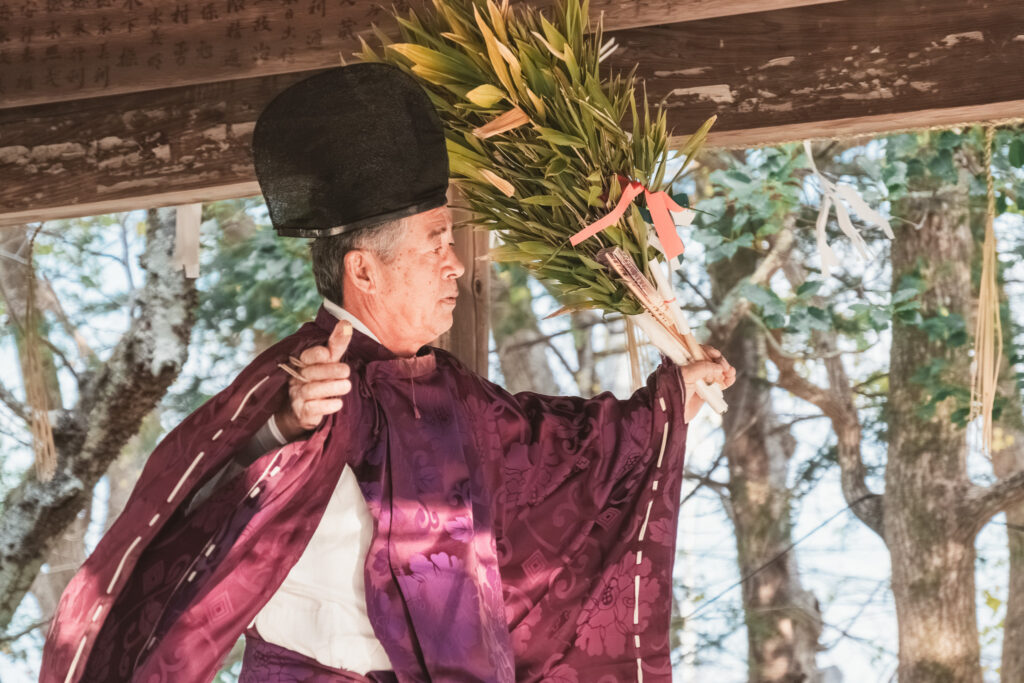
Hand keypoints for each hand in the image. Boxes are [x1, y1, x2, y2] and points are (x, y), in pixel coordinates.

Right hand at [275, 320, 353, 437]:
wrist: (301, 409)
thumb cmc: (319, 378)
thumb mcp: (328, 360)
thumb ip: (336, 343)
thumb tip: (346, 323)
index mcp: (303, 362)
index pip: (306, 356)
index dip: (316, 354)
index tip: (327, 353)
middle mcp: (298, 377)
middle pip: (311, 373)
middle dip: (329, 371)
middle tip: (346, 371)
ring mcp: (298, 395)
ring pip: (311, 391)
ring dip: (331, 388)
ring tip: (347, 386)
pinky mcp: (303, 413)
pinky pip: (311, 409)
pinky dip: (325, 406)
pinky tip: (338, 403)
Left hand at [680, 344, 735, 423]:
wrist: (670, 412)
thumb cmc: (672, 390)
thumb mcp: (686, 375)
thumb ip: (703, 368)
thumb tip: (718, 367)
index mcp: (683, 362)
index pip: (699, 351)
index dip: (709, 352)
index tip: (716, 355)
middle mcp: (691, 370)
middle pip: (710, 361)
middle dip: (720, 362)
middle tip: (725, 368)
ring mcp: (698, 381)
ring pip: (716, 372)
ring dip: (725, 371)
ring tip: (731, 373)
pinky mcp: (704, 392)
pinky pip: (718, 385)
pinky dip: (726, 381)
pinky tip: (731, 379)